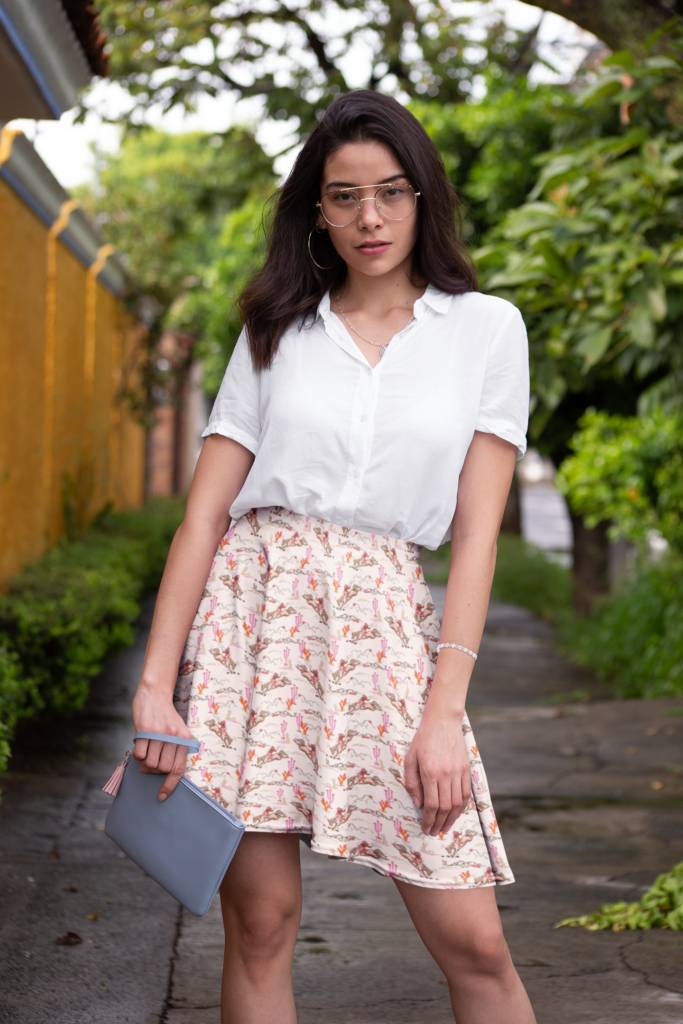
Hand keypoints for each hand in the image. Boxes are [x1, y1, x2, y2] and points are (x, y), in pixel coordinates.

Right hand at [132, 683, 192, 801]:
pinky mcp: (145, 728)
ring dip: (145, 762)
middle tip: (150, 761)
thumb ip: (174, 750)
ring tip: (146, 751)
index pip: (179, 769)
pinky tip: (140, 744)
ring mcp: (159, 732)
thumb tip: (164, 773)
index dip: (170, 785)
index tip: (162, 796)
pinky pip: (139, 753)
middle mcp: (174, 736)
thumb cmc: (165, 716)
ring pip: (151, 763)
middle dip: (154, 770)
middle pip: (163, 768)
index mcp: (184, 739)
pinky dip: (138, 754)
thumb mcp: (177, 731)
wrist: (155, 693)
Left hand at [404, 698, 471, 836]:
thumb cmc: (423, 739)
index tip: (425, 828)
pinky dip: (462, 807)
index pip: (431, 805)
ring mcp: (458, 772)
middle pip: (445, 807)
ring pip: (457, 803)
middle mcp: (446, 774)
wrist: (443, 721)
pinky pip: (466, 793)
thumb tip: (418, 804)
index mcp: (430, 772)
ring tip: (444, 828)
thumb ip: (412, 783)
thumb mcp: (410, 759)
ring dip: (451, 819)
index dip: (428, 820)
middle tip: (434, 832)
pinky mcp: (466, 769)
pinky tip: (456, 814)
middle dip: (439, 823)